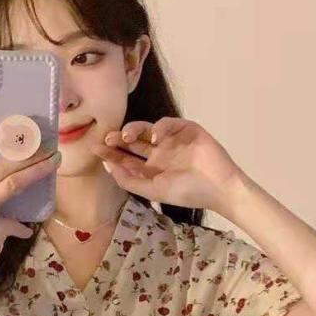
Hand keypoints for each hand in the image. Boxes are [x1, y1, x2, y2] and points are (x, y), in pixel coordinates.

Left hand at [92, 117, 245, 217]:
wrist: (219, 188)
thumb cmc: (188, 192)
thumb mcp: (154, 190)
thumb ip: (131, 180)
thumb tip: (109, 167)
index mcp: (152, 168)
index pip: (127, 158)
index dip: (111, 153)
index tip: (96, 149)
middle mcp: (159, 153)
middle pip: (133, 142)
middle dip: (118, 138)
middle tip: (106, 137)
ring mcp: (172, 140)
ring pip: (146, 129)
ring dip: (133, 130)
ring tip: (125, 136)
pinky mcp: (186, 129)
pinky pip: (168, 123)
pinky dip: (160, 127)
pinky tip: (155, 137)